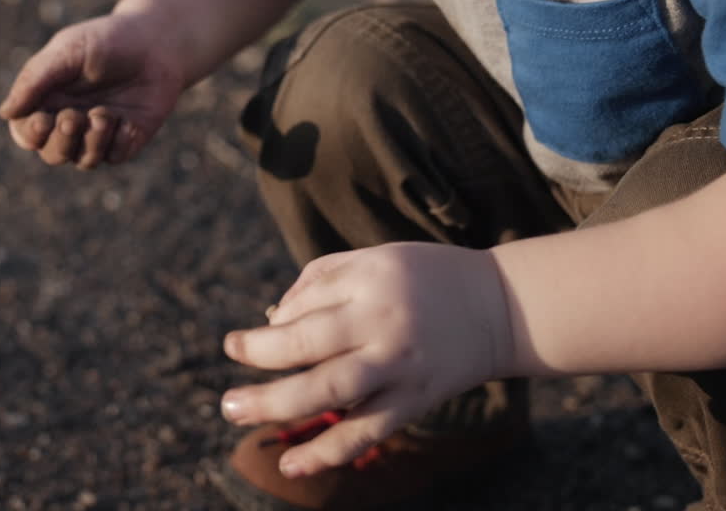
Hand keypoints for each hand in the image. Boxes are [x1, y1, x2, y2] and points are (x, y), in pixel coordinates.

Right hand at [0, 11, 184, 168]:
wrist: (157, 40)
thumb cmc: (106, 39)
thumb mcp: (68, 50)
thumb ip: (35, 79)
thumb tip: (5, 113)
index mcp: (47, 100)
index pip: (26, 132)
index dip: (31, 133)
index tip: (44, 118)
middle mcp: (69, 121)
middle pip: (52, 154)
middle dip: (61, 141)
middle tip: (74, 117)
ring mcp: (98, 133)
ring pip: (83, 160)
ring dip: (91, 143)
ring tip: (105, 114)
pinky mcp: (126, 139)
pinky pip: (115, 157)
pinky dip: (118, 144)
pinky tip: (128, 123)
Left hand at [219, 242, 514, 477]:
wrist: (502, 307)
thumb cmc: (423, 278)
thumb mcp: (374, 260)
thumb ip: (319, 280)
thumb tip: (270, 320)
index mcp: (370, 279)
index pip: (302, 305)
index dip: (271, 326)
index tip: (250, 342)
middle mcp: (382, 321)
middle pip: (307, 345)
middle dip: (258, 359)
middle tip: (223, 380)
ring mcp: (399, 364)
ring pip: (330, 390)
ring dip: (276, 403)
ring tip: (234, 410)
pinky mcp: (415, 399)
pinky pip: (366, 430)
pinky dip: (328, 451)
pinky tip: (292, 464)